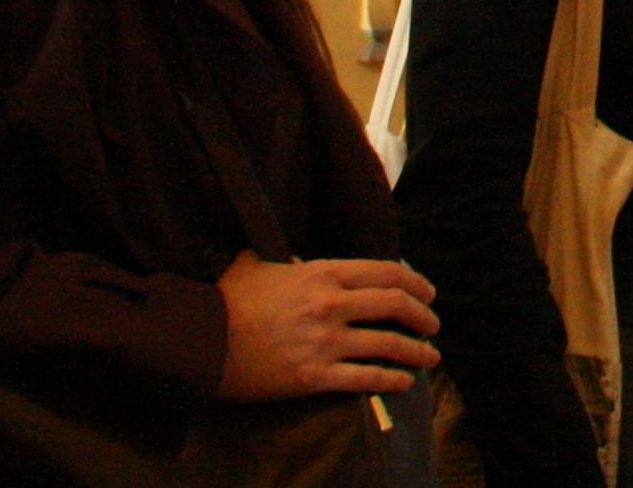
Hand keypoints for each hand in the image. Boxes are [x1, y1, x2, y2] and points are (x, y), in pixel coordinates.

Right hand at [216, 253, 439, 400]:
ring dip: (416, 351)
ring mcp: (325, 342)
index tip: (427, 292)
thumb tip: (282, 249)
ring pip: (388, 344)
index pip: (385, 273)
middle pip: (396, 305)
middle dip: (424, 315)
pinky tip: (403, 383)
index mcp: (323, 273)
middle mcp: (331, 304)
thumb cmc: (226, 301)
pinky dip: (391, 381)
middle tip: (433, 324)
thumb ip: (283, 256)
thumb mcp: (257, 263)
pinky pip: (365, 379)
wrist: (199, 341)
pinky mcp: (314, 377)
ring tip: (429, 356)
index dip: (415, 283)